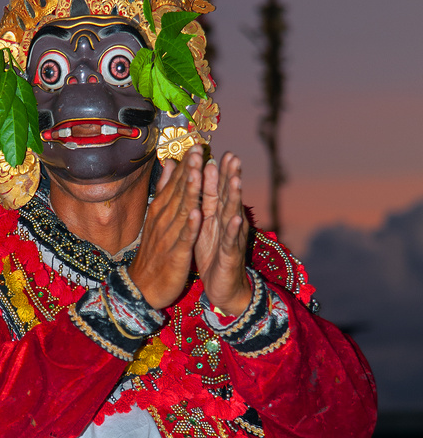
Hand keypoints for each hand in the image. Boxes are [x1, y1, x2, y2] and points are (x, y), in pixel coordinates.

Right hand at [127, 147, 203, 309]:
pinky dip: (189, 225)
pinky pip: (184, 237)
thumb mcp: (156, 214)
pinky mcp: (176, 253)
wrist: (142, 285)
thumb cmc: (153, 249)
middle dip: (189, 170)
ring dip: (190, 191)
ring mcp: (169, 235)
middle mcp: (164, 218)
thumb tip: (170, 163)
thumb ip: (165, 188)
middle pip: (178, 191)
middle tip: (198, 149)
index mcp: (161, 208)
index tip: (195, 144)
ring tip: (198, 172)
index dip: (186, 164)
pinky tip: (196, 213)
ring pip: (181, 209)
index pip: (175, 182)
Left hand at [194, 151, 250, 315]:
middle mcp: (228, 222)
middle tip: (232, 156)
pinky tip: (235, 218)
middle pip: (229, 196)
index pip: (220, 189)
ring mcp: (231, 238)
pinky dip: (233, 229)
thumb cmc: (212, 253)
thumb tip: (201, 178)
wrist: (224, 287)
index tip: (221, 151)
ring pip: (233, 214)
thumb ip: (204, 202)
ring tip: (236, 180)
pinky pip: (231, 240)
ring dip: (235, 197)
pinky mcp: (230, 254)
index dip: (220, 171)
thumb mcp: (205, 225)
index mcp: (218, 215)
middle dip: (230, 176)